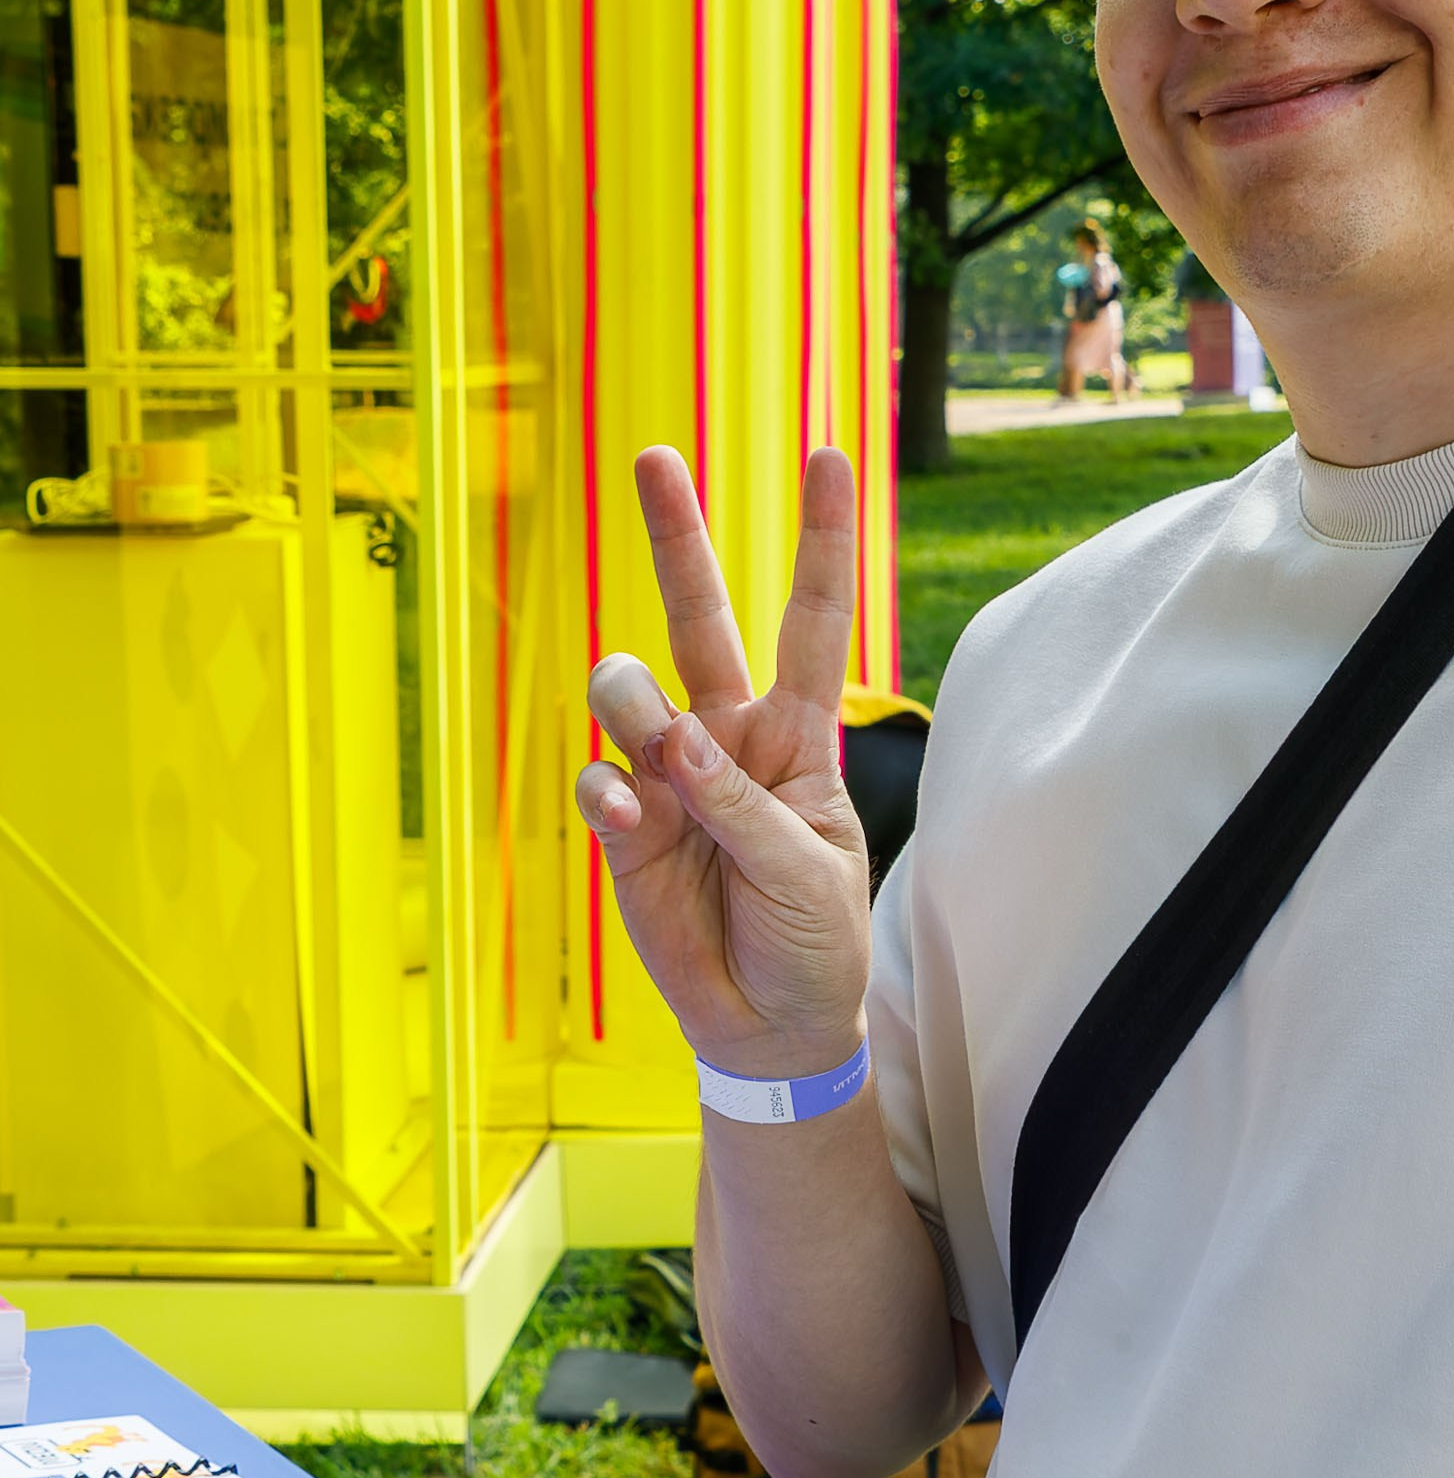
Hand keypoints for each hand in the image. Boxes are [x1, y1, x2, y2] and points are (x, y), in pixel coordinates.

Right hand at [575, 446, 868, 1076]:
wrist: (769, 1023)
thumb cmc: (813, 939)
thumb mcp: (810, 872)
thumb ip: (745, 807)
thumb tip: (674, 746)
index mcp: (796, 735)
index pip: (811, 620)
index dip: (821, 540)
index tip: (830, 455)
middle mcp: (726, 738)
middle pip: (699, 617)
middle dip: (676, 535)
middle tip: (655, 457)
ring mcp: (668, 777)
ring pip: (629, 690)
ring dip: (632, 700)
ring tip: (653, 746)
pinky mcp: (624, 827)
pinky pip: (599, 781)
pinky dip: (611, 794)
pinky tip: (633, 820)